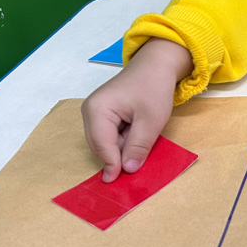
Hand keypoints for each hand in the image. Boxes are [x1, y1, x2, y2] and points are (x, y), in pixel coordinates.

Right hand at [81, 38, 192, 181]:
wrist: (156, 65)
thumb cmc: (154, 88)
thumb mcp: (151, 120)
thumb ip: (138, 146)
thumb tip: (127, 170)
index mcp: (97, 109)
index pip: (102, 145)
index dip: (113, 164)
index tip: (121, 181)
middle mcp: (90, 111)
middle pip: (101, 145)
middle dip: (118, 155)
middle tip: (138, 162)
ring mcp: (95, 112)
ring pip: (106, 142)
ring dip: (123, 147)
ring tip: (142, 138)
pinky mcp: (103, 114)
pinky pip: (110, 135)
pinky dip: (124, 140)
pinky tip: (138, 134)